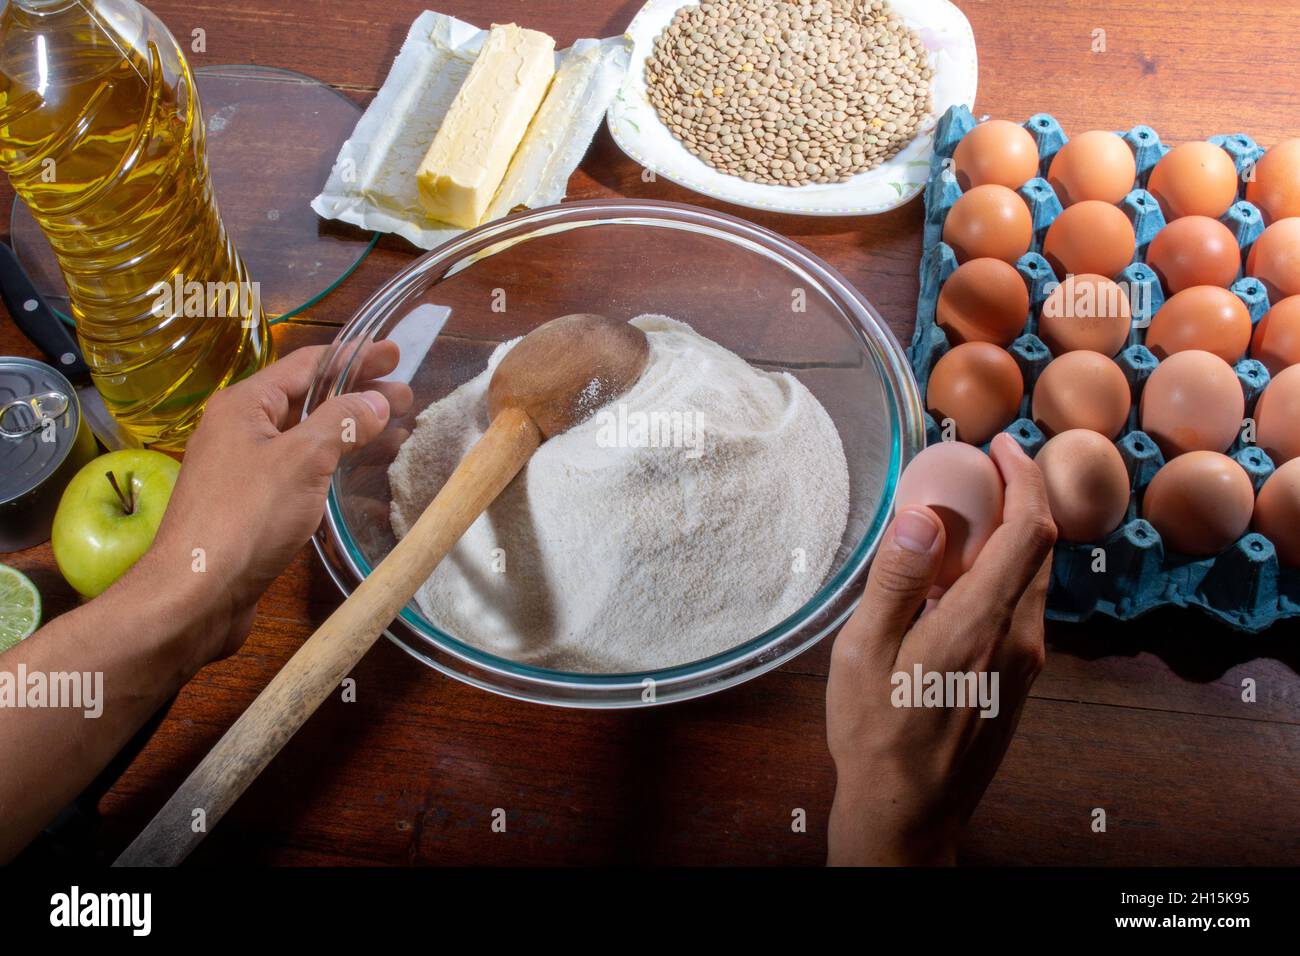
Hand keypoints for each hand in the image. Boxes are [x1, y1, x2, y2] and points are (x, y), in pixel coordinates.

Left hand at [137, 341, 411, 674]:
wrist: (196, 593)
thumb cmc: (245, 517)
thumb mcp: (301, 460)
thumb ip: (342, 422)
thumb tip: (377, 400)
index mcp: (244, 406)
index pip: (307, 364)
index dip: (354, 357)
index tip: (395, 355)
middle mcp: (241, 431)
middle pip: (309, 402)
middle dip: (360, 398)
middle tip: (407, 401)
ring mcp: (246, 470)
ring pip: (308, 440)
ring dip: (353, 436)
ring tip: (399, 439)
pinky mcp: (254, 506)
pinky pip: (303, 475)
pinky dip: (336, 471)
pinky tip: (369, 485)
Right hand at [825, 433, 1056, 864]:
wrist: (908, 813)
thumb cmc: (875, 735)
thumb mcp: (864, 653)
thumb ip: (896, 581)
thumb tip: (924, 516)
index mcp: (981, 625)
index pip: (1030, 531)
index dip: (1024, 477)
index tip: (1000, 446)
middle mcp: (1019, 640)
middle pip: (1041, 548)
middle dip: (1018, 497)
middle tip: (973, 472)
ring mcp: (1025, 663)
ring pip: (1033, 579)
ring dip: (1008, 537)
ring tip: (956, 522)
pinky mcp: (1019, 681)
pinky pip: (1022, 608)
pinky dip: (1000, 574)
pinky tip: (953, 583)